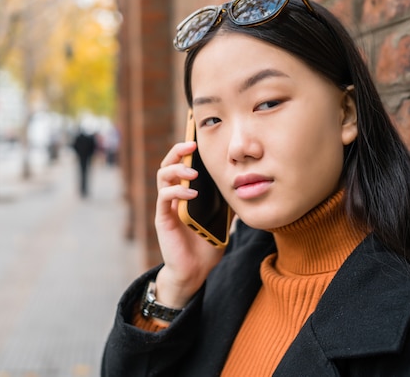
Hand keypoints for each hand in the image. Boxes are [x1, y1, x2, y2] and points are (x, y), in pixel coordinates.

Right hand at [153, 141, 224, 308]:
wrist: (194, 271)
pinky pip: (164, 198)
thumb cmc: (206, 245)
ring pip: (162, 177)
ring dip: (176, 169)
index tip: (197, 137)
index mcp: (186, 193)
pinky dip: (177, 192)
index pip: (182, 164)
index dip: (186, 149)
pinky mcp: (163, 219)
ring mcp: (167, 207)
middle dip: (177, 151)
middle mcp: (173, 196)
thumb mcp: (223, 219)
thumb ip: (228, 202)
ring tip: (192, 171)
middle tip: (191, 144)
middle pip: (167, 164)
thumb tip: (247, 186)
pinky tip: (191, 193)